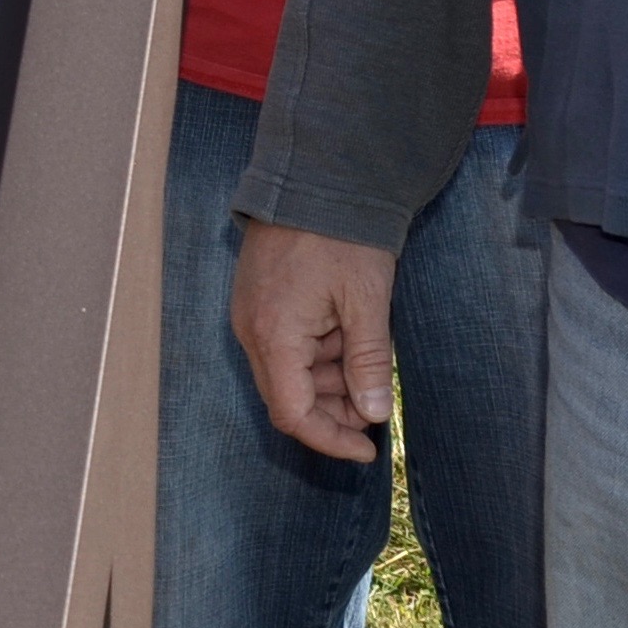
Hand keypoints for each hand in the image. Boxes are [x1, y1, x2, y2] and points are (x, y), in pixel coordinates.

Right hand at [232, 220, 400, 462]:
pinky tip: (347, 334)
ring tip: (366, 351)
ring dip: (329, 378)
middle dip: (334, 408)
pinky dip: (318, 353)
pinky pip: (285, 346)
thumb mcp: (366, 301)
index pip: (293, 414)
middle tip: (376, 401)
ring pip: (288, 373)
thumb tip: (375, 414)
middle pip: (288, 397)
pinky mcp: (258, 302)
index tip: (367, 450)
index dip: (330, 439)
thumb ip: (369, 362)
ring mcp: (251, 316)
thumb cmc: (342, 236)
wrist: (314, 177)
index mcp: (274, 336)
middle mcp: (251, 332)